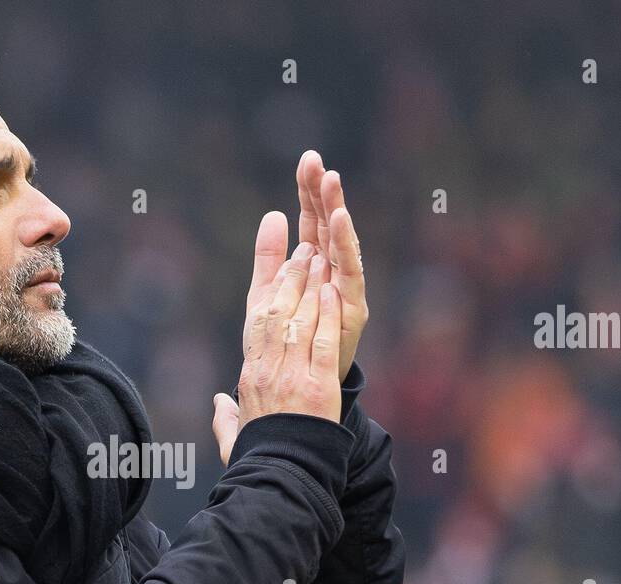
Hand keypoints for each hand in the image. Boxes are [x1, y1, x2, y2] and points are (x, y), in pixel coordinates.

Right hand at [213, 244, 342, 465]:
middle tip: (303, 250)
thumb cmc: (258, 458)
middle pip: (277, 312)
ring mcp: (292, 376)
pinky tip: (331, 292)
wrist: (279, 478)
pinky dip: (326, 315)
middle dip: (291, 277)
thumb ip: (225, 417)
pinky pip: (322, 342)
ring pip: (299, 320)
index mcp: (249, 376)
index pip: (258, 322)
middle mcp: (267, 370)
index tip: (279, 266)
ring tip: (320, 259)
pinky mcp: (317, 386)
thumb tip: (219, 403)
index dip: (270, 289)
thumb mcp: (234, 436)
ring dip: (310, 286)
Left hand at [241, 153, 367, 380]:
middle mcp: (332, 271)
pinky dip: (345, 244)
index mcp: (313, 265)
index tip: (306, 160)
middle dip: (323, 192)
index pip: (311, 220)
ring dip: (336, 210)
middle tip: (317, 161)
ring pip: (341, 242)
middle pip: (328, 224)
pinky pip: (350, 270)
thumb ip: (270, 257)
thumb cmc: (287, 343)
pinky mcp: (353, 306)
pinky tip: (339, 220)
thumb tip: (273, 214)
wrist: (299, 386)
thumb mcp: (267, 295)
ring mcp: (345, 287)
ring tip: (331, 182)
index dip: (308, 191)